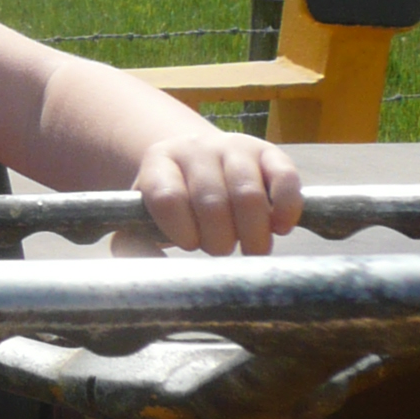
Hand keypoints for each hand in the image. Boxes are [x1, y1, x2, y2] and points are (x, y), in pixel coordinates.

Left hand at [131, 129, 302, 255]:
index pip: (167, 198)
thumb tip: (143, 272)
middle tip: (220, 250)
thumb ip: (133, 245)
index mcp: (158, 161)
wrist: (201, 167)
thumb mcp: (143, 221)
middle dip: (218, 240)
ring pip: (248, 195)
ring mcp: (235, 147)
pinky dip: (286, 210)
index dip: (180, 230)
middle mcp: (195, 148)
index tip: (189, 244)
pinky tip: (279, 228)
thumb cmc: (173, 206)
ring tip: (250, 248)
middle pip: (211, 202)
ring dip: (252, 234)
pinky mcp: (271, 152)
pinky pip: (285, 179)